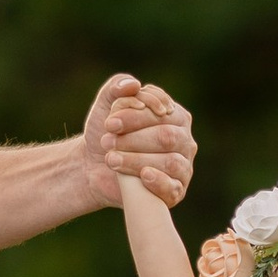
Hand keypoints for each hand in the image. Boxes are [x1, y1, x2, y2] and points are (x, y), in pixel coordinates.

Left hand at [83, 72, 194, 209]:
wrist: (93, 166)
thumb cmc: (107, 133)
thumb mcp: (106, 106)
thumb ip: (117, 87)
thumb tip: (133, 85)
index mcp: (175, 116)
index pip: (162, 111)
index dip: (136, 115)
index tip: (109, 122)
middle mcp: (184, 141)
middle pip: (167, 136)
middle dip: (134, 139)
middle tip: (108, 141)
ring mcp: (182, 167)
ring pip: (169, 162)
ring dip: (137, 160)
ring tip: (111, 159)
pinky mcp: (174, 192)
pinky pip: (173, 188)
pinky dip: (158, 181)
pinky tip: (143, 176)